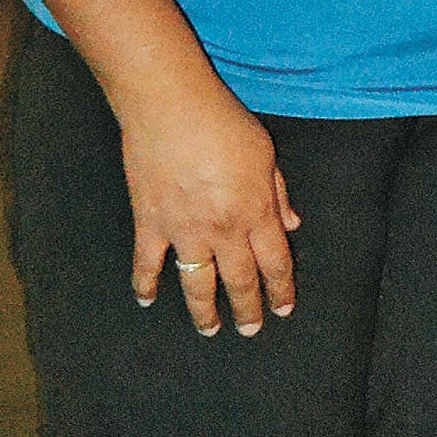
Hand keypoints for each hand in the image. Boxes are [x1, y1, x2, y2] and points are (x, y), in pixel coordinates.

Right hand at [121, 85, 298, 335]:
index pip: (274, 263)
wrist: (170, 106)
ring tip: (210, 329)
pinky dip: (146, 285)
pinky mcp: (150, 223)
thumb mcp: (265, 154)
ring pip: (197, 284)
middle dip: (248, 309)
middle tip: (250, 329)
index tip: (283, 307)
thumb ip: (278, 194)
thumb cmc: (221, 122)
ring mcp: (183, 231)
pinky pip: (147, 264)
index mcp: (255, 212)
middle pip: (239, 281)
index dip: (281, 289)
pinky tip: (148, 299)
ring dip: (204, 312)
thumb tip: (291, 225)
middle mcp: (222, 230)